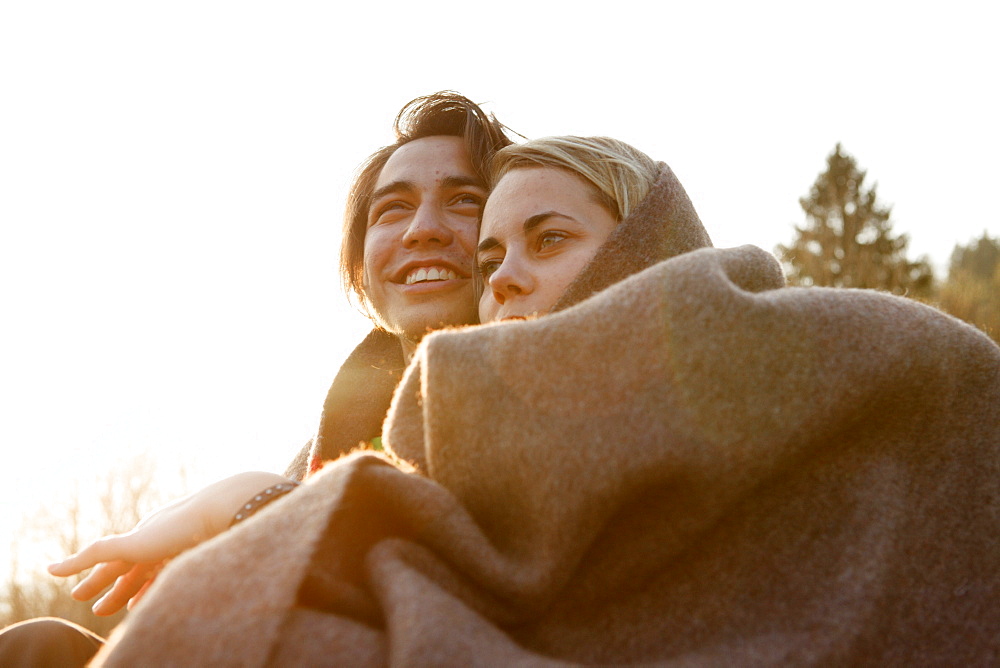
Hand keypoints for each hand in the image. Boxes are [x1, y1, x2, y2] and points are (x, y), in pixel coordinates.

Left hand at [48, 470, 289, 614]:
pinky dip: (76, 563)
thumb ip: (231, 549)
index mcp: (181, 543)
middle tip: (99, 601)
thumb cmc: (241, 527)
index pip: (158, 567)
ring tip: (80, 596)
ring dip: (93, 580)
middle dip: (116, 584)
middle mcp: (162, 538)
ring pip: (110, 563)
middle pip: (132, 565)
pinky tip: (57, 571)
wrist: (234, 508)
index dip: (145, 585)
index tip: (136, 603)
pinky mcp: (136, 541)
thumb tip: (257, 561)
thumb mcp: (232, 547)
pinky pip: (97, 553)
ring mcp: (148, 538)